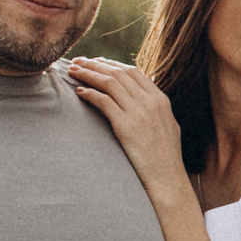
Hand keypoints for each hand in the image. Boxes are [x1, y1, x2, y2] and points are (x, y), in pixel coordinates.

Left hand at [66, 57, 187, 191]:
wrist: (168, 179)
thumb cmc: (165, 157)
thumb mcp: (166, 126)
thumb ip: (153, 109)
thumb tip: (139, 98)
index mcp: (160, 99)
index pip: (133, 71)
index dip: (111, 63)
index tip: (96, 62)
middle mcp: (150, 102)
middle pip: (118, 73)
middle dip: (95, 64)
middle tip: (78, 61)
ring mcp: (139, 113)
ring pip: (109, 82)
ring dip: (88, 74)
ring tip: (73, 71)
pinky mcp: (126, 126)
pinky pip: (103, 101)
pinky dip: (89, 93)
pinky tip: (79, 92)